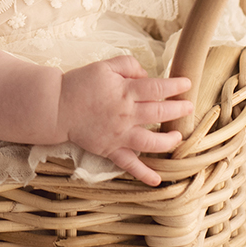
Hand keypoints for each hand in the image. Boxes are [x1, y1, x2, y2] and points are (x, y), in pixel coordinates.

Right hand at [57, 54, 192, 185]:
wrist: (56, 106)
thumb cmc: (80, 83)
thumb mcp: (104, 66)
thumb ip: (129, 66)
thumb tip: (147, 75)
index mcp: (125, 92)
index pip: (157, 88)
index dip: (175, 86)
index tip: (187, 84)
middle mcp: (126, 115)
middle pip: (160, 113)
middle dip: (179, 109)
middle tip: (189, 108)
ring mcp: (119, 135)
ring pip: (151, 142)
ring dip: (169, 141)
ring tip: (178, 137)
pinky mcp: (110, 149)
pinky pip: (129, 164)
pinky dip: (143, 174)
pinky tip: (157, 180)